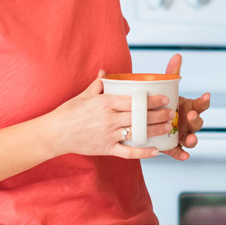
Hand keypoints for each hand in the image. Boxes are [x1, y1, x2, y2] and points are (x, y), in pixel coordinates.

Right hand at [48, 70, 174, 158]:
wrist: (55, 133)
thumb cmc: (68, 113)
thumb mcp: (83, 96)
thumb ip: (97, 85)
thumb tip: (104, 71)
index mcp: (105, 103)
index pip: (133, 101)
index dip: (151, 101)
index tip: (164, 98)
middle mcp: (108, 118)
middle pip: (139, 116)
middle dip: (158, 114)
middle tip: (171, 113)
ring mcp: (108, 135)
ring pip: (136, 132)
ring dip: (154, 130)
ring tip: (167, 127)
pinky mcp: (106, 149)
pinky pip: (127, 152)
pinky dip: (142, 152)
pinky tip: (155, 151)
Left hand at [160, 53, 209, 159]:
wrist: (148, 120)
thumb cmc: (162, 103)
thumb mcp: (166, 89)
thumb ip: (172, 73)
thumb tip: (177, 55)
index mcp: (189, 107)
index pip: (200, 104)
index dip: (204, 100)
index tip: (206, 95)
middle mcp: (188, 123)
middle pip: (198, 122)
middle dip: (196, 119)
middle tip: (190, 114)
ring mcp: (183, 135)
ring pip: (192, 139)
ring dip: (192, 140)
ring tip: (188, 139)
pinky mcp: (174, 147)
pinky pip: (180, 152)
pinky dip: (183, 155)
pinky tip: (184, 157)